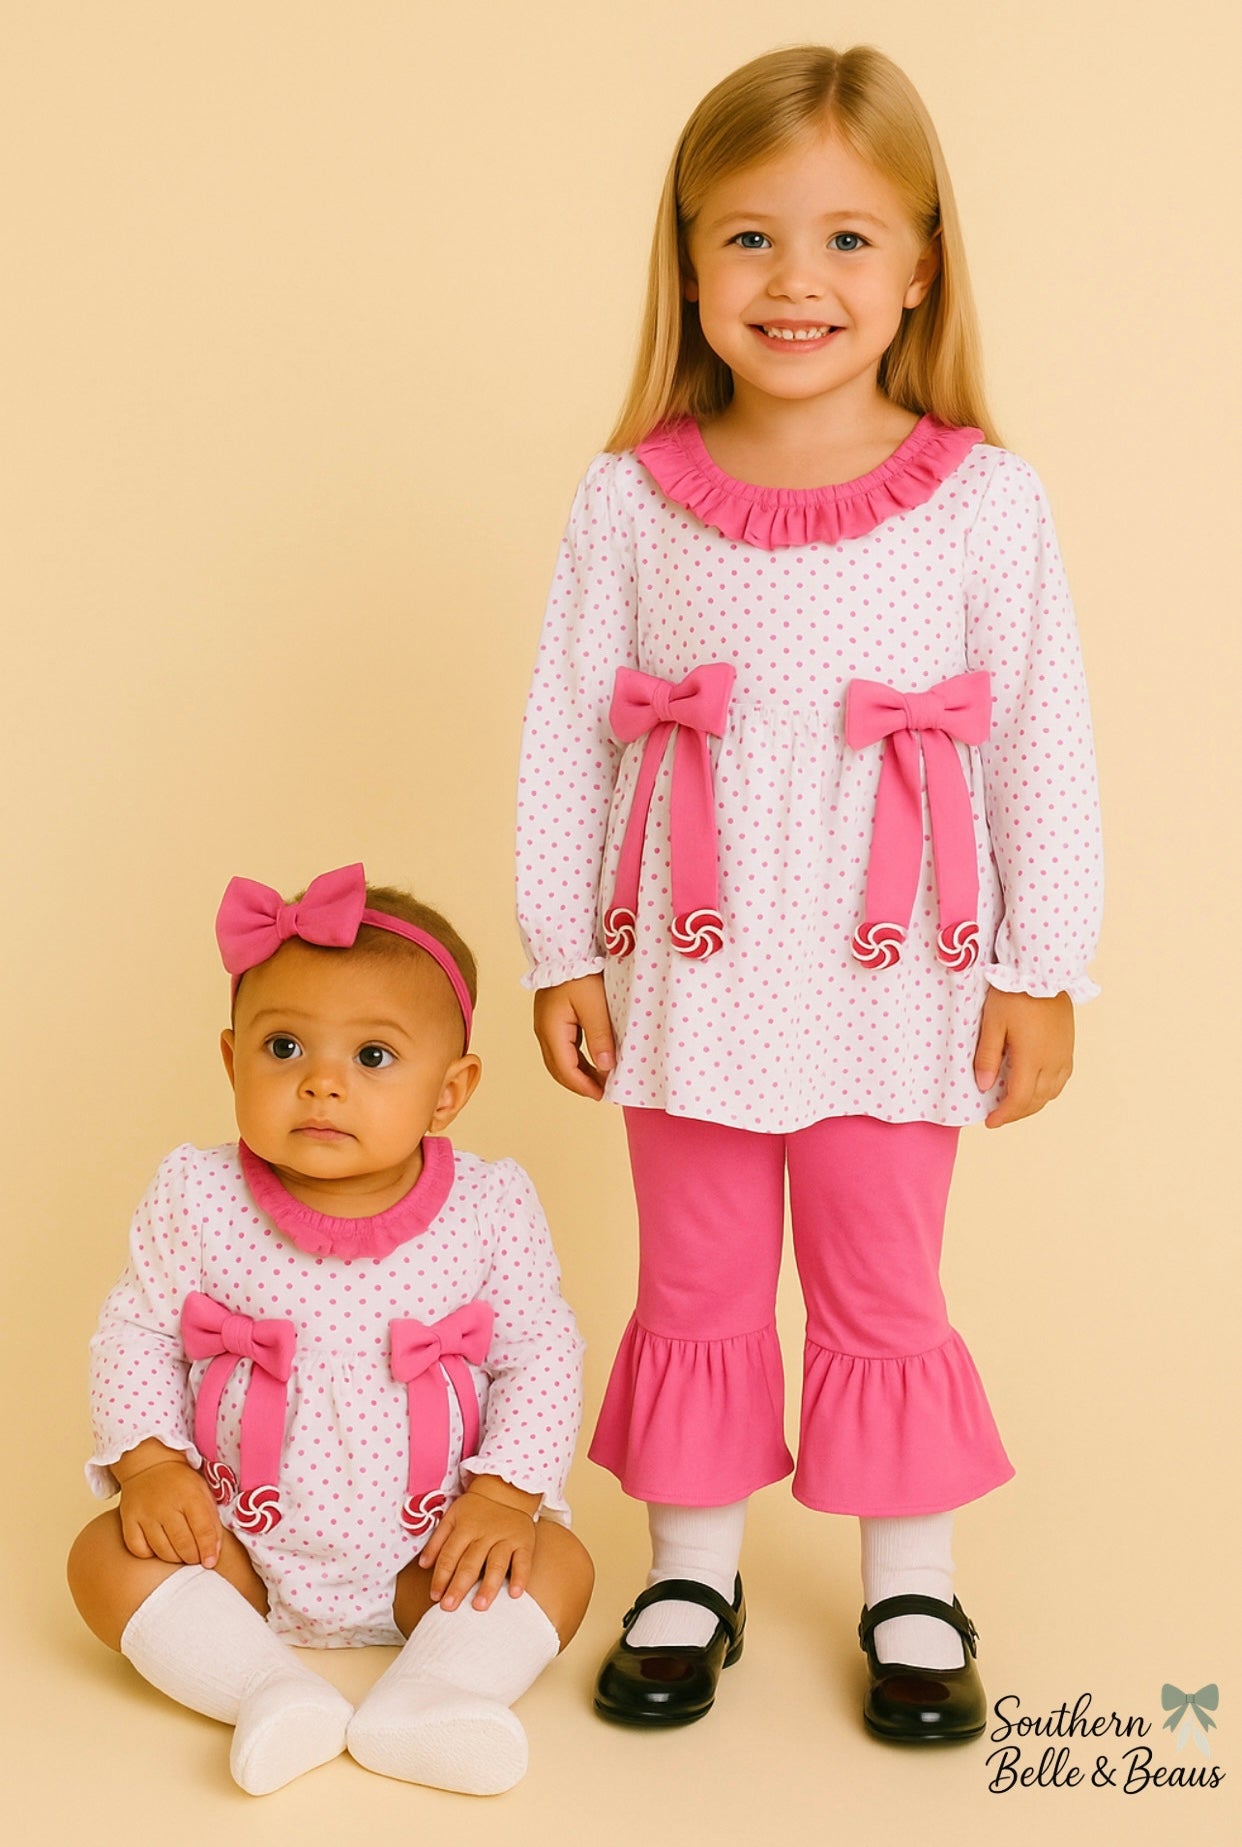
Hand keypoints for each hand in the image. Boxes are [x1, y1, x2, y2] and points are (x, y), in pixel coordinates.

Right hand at [116, 1446, 222, 1567]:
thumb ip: (211, 1521)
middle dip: (193, 1557)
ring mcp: (145, 1514)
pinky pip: (138, 1549)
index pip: (202, 1529)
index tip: (210, 1562)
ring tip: (181, 1554)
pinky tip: (159, 1548)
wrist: (150, 1466)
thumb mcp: (204, 1493)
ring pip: (162, 1550)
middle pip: (182, 1544)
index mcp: (190, 1495)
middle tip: (196, 1557)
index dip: (208, 1550)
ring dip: (175, 1558)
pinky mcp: (128, 1520)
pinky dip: (150, 1554)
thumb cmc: (182, 1483)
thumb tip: (213, 1554)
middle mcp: (166, 1505)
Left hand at [418, 1479, 538, 1611]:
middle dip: (459, 1586)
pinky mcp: (524, 1542)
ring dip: (488, 1586)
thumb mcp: (452, 1516)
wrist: (507, 1490)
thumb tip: (423, 1565)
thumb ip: (437, 1540)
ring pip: (496, 1564)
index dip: (441, 1576)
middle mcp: (485, 1534)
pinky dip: (520, 1577)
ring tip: (479, 1606)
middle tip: (450, 1607)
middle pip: (470, 1563)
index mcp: (465, 1527)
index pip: (450, 1555)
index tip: (435, 1596)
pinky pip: (523, 1562)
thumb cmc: (476, 1508)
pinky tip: (515, 1594)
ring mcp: (506, 1538)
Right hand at [533, 974, 615, 1099]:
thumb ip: (600, 1038)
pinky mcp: (552, 1020)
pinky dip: (576, 1061)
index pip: (565, 1070)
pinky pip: (562, 1049)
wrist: (566, 950)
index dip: (584, 1086)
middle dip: (579, 1084)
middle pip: (558, 1069)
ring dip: (578, 1074)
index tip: (603, 1094)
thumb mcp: (595, 1006)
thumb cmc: (580, 974)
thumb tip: (606, 1068)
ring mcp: (546, 1026)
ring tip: (599, 1081)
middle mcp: (544, 1032)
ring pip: (559, 1061)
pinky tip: (592, 1062)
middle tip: (602, 1092)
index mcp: (551, 1030)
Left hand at [974, 989, 1074, 1128]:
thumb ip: (988, 1056)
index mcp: (1031, 1059)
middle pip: (1036, 1101)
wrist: (1043, 971)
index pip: (1018, 1100)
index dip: (1004, 1115)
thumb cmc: (1014, 994)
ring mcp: (1064, 1055)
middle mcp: (1052, 1062)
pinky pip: (1061, 1080)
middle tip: (998, 1115)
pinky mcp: (1069, 1047)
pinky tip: (1034, 1085)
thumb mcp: (992, 1023)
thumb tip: (985, 1087)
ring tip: (1014, 1103)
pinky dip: (1046, 1090)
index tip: (990, 1122)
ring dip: (1032, 1103)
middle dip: (1016, 1112)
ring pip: (1051, 1093)